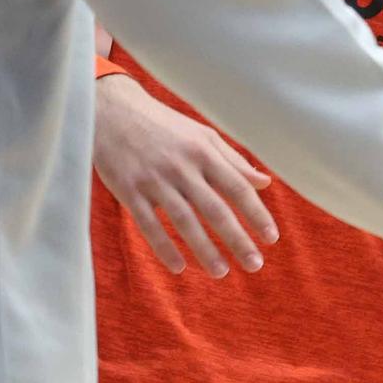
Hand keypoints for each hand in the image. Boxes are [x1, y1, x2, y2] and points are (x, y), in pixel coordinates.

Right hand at [93, 74, 278, 278]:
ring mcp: (154, 179)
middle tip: (255, 265)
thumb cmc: (162, 125)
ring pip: (184, 221)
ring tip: (221, 272)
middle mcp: (181, 166)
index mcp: (203, 151)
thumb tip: (264, 182)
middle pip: (215, 209)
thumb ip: (233, 159)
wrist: (111, 110)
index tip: (271, 238)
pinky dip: (164, 247)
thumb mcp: (201, 135)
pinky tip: (179, 266)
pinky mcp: (128, 189)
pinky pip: (149, 224)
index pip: (237, 186)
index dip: (256, 214)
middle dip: (237, 239)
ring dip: (205, 249)